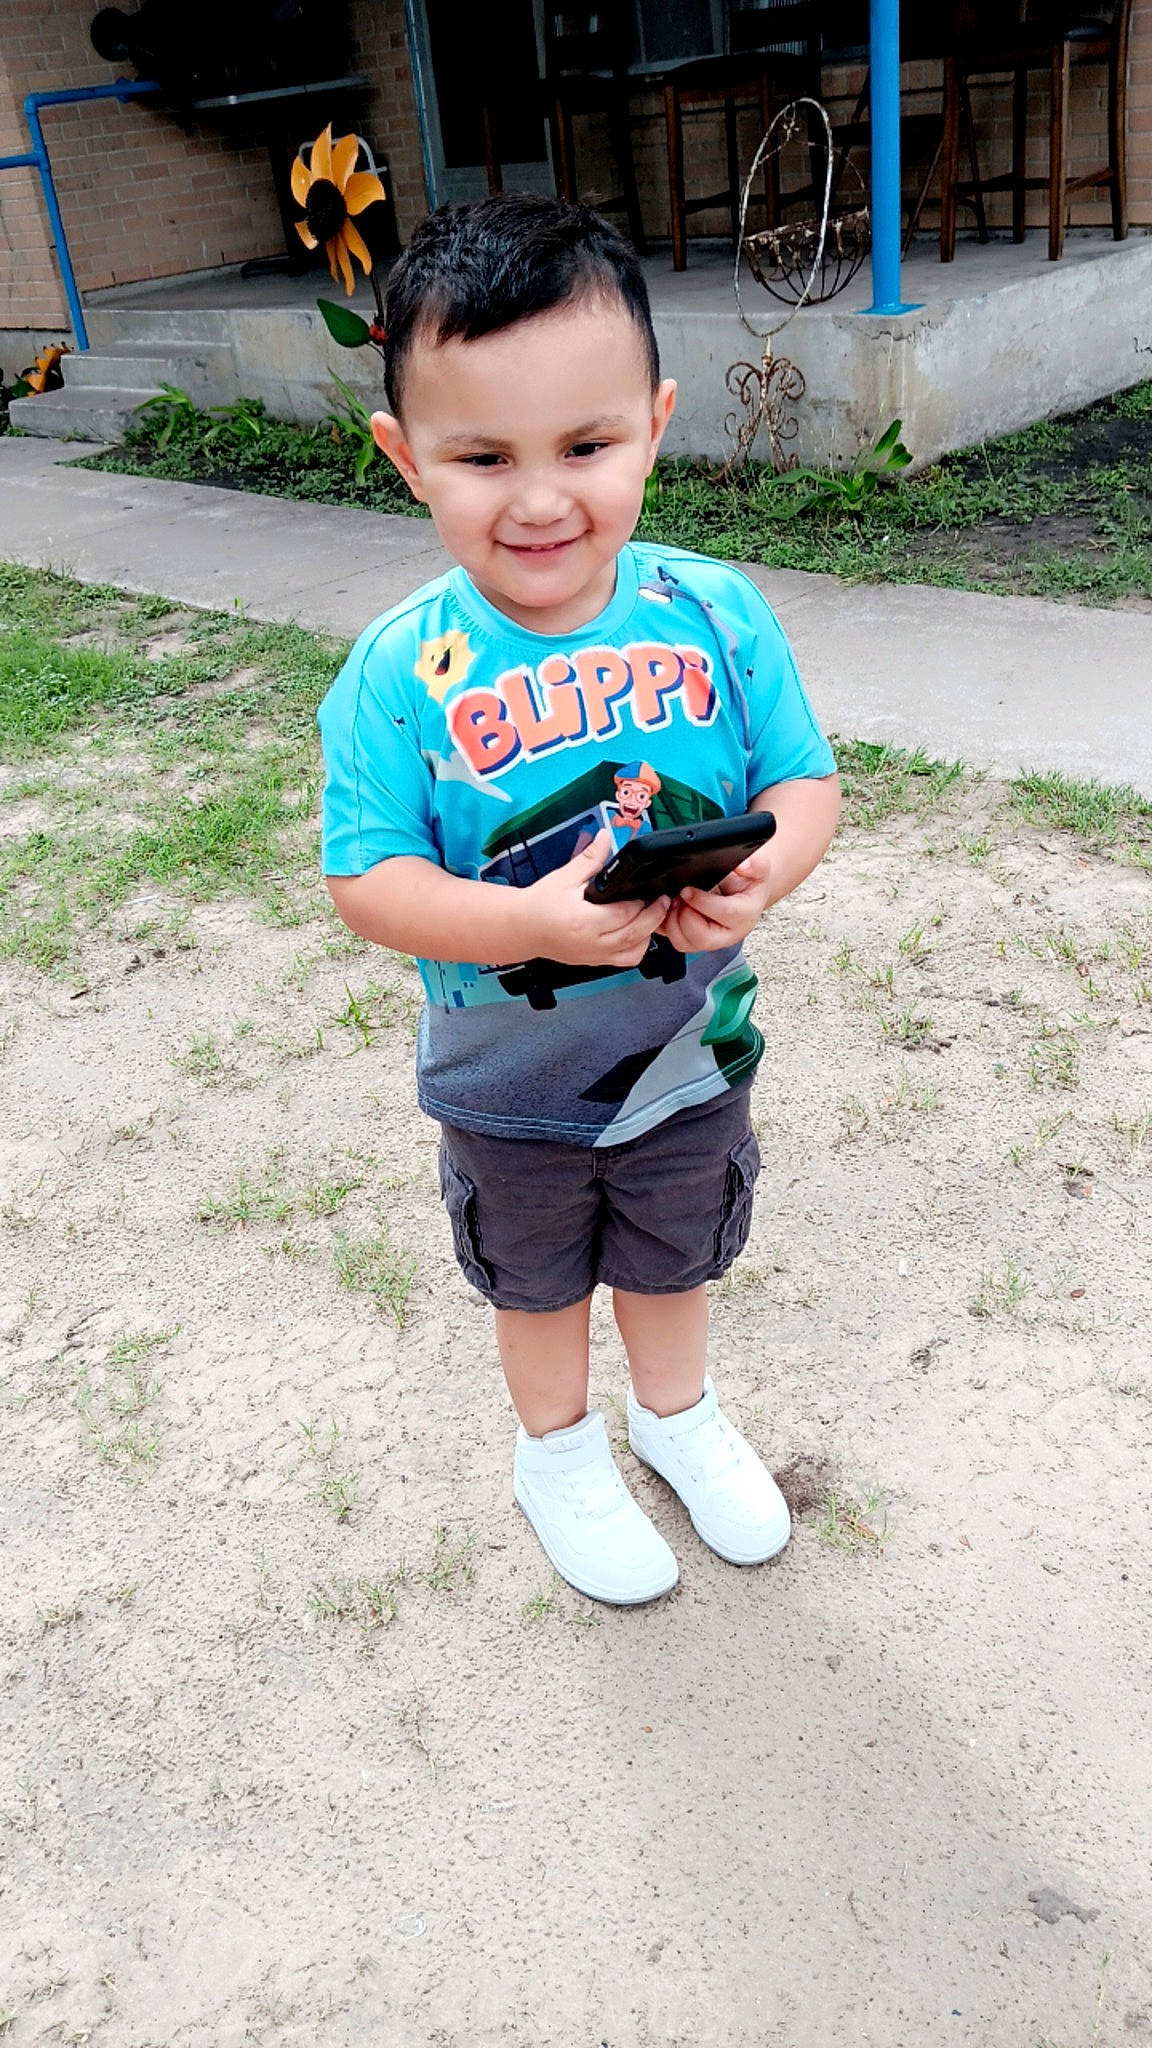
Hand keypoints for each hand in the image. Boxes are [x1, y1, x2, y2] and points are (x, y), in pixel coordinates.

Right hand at [516, 829, 669, 968]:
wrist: (522, 928)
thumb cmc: (540, 904)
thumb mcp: (565, 877)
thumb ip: (590, 859)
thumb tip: (606, 837)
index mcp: (584, 921)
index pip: (625, 913)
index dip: (642, 902)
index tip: (653, 889)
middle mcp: (592, 943)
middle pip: (636, 934)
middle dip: (654, 916)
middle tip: (663, 900)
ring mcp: (595, 956)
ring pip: (635, 951)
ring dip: (649, 934)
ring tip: (653, 915)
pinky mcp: (595, 962)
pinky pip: (626, 960)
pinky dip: (638, 948)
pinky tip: (639, 931)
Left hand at [658, 842, 773, 953]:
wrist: (743, 893)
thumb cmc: (748, 883)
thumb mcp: (759, 868)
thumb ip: (755, 864)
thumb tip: (744, 866)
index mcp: (744, 916)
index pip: (725, 914)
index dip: (702, 902)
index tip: (688, 890)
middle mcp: (727, 934)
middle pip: (702, 938)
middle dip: (685, 916)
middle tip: (679, 897)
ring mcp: (708, 940)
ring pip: (684, 942)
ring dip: (673, 922)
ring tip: (675, 901)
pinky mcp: (692, 941)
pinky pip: (673, 940)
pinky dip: (665, 925)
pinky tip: (670, 909)